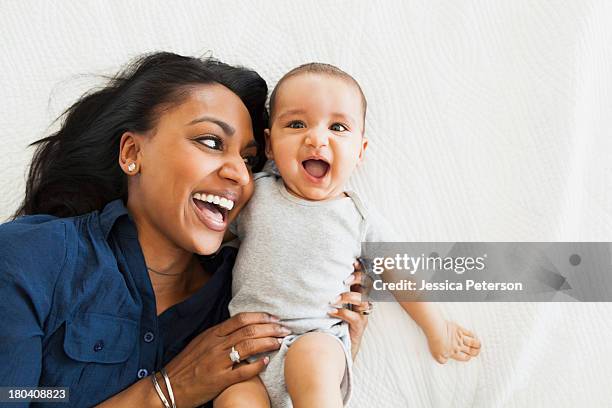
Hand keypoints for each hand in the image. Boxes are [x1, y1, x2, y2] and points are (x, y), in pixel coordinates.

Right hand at [163, 312, 288, 406]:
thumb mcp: (201, 344)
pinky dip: (256, 364)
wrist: (167, 387)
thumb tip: (242, 329)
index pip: (241, 319)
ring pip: (248, 346)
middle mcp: (215, 345)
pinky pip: (242, 370)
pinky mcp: (219, 380)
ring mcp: (217, 362)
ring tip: (280, 342)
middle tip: (285, 329)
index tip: (275, 319)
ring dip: (268, 342)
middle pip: (249, 330)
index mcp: (212, 334)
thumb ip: (220, 336)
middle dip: (271, 328)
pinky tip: (266, 361)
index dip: (261, 317)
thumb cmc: (186, 366)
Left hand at [328, 261, 371, 359]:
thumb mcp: (332, 304)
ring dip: (348, 297)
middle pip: (368, 286)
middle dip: (358, 279)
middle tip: (345, 279)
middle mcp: (363, 303)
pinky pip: (356, 318)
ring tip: (333, 299)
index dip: (361, 269)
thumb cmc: (332, 322)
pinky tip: (331, 312)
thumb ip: (329, 291)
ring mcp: (363, 315)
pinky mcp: (359, 328)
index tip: (353, 261)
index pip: (363, 278)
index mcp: (357, 294)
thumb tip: (314, 275)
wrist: (338, 348)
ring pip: (363, 301)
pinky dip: (343, 313)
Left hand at [426, 320, 480, 363]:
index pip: (465, 358)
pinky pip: (469, 333)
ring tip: (478, 345)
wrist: (435, 329)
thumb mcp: (436, 355)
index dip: (468, 358)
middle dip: (476, 352)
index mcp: (454, 353)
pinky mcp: (459, 329)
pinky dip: (473, 335)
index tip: (468, 356)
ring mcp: (460, 337)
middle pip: (472, 351)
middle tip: (476, 351)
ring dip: (478, 344)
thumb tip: (445, 361)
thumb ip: (442, 360)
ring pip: (473, 343)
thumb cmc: (434, 342)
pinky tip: (473, 336)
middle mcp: (459, 346)